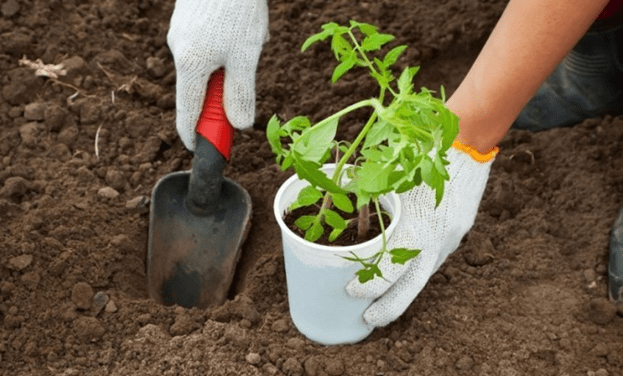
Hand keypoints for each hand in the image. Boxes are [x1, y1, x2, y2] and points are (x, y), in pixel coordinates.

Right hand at [167, 0, 268, 150]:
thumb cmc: (238, 7)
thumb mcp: (246, 55)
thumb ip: (241, 93)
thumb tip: (239, 124)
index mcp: (190, 65)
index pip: (187, 113)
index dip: (195, 135)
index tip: (202, 149)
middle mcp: (179, 51)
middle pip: (199, 89)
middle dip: (225, 90)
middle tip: (246, 76)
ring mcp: (181, 33)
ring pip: (208, 65)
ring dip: (231, 64)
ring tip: (249, 37)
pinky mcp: (188, 19)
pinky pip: (208, 45)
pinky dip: (227, 46)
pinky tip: (242, 25)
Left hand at [346, 142, 497, 326]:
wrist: (467, 144)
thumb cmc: (421, 155)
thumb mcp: (392, 176)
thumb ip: (369, 194)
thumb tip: (338, 202)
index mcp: (416, 226)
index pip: (391, 268)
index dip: (370, 285)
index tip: (351, 291)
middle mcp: (436, 239)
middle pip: (412, 287)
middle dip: (389, 308)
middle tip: (368, 319)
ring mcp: (450, 239)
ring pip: (423, 275)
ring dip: (403, 290)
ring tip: (382, 301)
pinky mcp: (457, 235)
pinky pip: (434, 259)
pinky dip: (416, 270)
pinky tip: (403, 274)